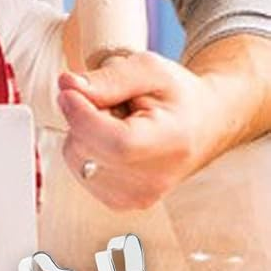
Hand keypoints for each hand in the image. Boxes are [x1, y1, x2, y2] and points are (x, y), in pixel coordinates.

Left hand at [57, 51, 218, 209]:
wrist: (202, 124)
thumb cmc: (177, 95)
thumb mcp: (150, 69)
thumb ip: (109, 77)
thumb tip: (67, 85)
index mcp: (172, 143)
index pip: (116, 143)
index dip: (82, 115)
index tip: (70, 90)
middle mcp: (157, 180)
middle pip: (87, 149)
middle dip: (83, 117)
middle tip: (112, 104)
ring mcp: (138, 196)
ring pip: (76, 158)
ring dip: (83, 134)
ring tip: (117, 123)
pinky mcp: (120, 201)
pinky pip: (78, 169)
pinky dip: (86, 150)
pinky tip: (111, 140)